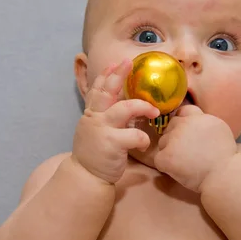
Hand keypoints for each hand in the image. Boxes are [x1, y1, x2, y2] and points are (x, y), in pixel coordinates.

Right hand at [72, 59, 159, 183]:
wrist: (86, 177)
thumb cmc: (96, 154)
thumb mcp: (96, 131)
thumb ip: (105, 117)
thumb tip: (122, 105)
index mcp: (91, 115)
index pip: (98, 89)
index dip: (106, 75)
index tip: (116, 62)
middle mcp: (95, 118)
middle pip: (107, 91)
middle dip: (118, 75)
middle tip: (129, 63)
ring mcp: (103, 130)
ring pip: (125, 108)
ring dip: (142, 107)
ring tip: (154, 112)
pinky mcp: (112, 144)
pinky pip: (135, 135)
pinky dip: (143, 138)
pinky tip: (144, 144)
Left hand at [154, 105, 237, 191]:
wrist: (224, 175)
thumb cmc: (226, 158)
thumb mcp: (220, 130)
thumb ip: (205, 124)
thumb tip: (193, 123)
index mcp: (199, 117)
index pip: (183, 111)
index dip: (182, 122)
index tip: (188, 134)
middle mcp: (185, 124)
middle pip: (171, 126)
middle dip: (175, 137)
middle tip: (186, 152)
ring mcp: (174, 139)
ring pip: (163, 142)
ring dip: (169, 151)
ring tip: (184, 163)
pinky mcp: (166, 156)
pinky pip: (159, 159)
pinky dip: (166, 166)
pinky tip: (178, 171)